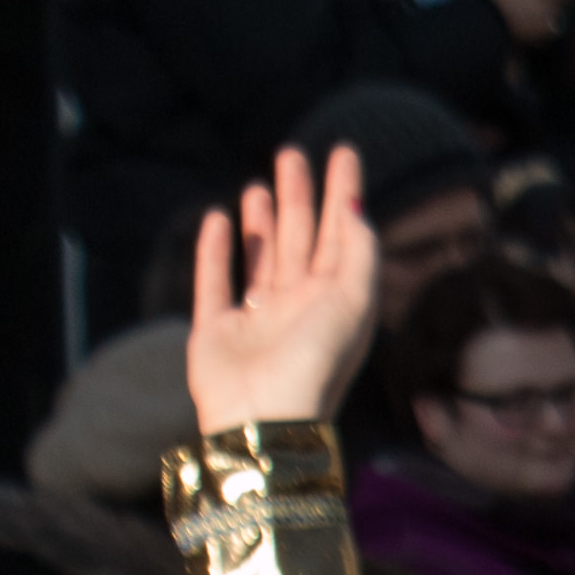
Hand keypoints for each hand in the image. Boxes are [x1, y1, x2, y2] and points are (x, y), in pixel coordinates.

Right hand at [187, 146, 379, 434]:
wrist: (264, 421)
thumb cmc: (315, 365)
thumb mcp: (352, 304)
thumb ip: (359, 253)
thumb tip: (357, 208)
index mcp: (335, 304)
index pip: (343, 236)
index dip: (344, 194)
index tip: (345, 152)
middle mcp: (298, 310)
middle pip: (302, 241)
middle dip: (299, 197)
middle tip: (293, 153)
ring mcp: (256, 322)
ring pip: (262, 259)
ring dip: (263, 222)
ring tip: (260, 185)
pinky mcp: (215, 333)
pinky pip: (215, 283)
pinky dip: (217, 252)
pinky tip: (220, 220)